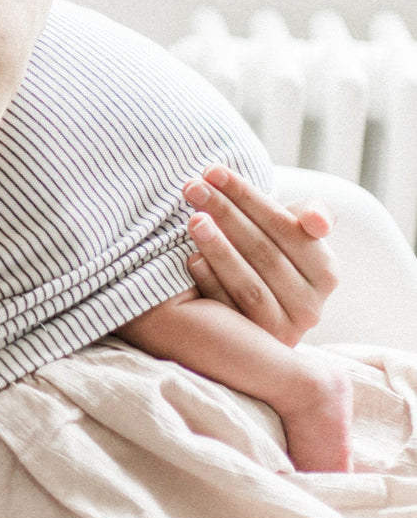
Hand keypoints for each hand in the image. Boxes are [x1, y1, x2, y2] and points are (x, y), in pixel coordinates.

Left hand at [184, 165, 337, 345]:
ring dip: (219, 250)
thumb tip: (316, 224)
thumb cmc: (270, 247)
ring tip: (192, 220)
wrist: (252, 293)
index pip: (285, 227)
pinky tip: (191, 260)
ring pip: (250, 287)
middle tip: (192, 187)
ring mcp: (283, 330)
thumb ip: (312, 214)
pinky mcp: (253, 346)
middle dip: (225, 214)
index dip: (247, 196)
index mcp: (325, 272)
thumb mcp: (294, 228)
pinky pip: (230, 313)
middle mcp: (311, 306)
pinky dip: (209, 284)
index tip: (212, 171)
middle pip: (264, 253)